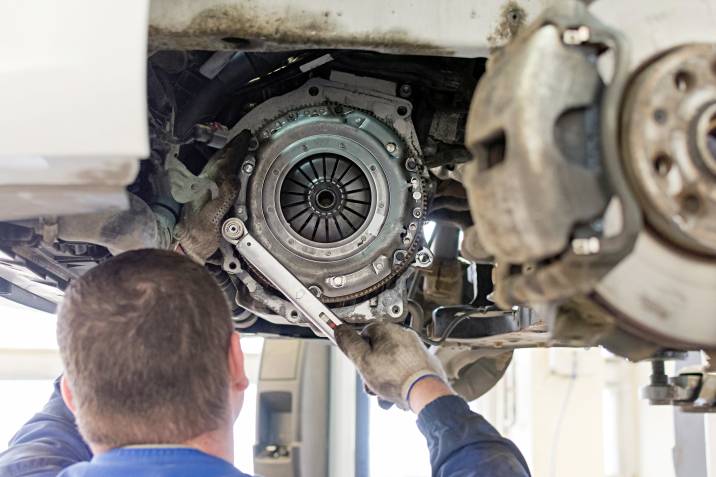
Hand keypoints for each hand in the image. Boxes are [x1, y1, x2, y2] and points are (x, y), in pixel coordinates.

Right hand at [335, 322, 450, 410]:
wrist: (425, 392)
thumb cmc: (397, 377)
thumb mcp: (363, 361)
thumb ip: (349, 345)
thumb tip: (339, 330)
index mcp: (388, 330)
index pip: (364, 333)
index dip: (358, 351)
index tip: (357, 362)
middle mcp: (404, 336)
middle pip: (378, 351)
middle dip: (372, 371)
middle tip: (370, 383)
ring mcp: (416, 350)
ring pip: (391, 365)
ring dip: (384, 381)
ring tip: (384, 395)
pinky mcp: (425, 364)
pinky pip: (405, 372)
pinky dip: (399, 383)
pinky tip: (396, 396)